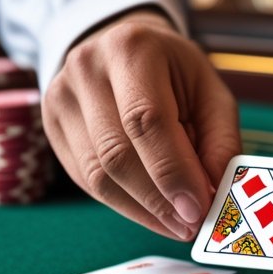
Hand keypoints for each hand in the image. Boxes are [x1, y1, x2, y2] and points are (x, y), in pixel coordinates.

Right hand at [43, 9, 240, 239]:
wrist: (121, 48)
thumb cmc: (174, 73)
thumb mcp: (210, 92)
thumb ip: (220, 141)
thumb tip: (217, 194)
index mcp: (131, 49)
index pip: (146, 120)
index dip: (172, 171)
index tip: (198, 209)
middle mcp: (86, 69)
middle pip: (116, 153)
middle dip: (157, 199)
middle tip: (190, 224)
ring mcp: (60, 98)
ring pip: (96, 174)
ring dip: (141, 209)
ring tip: (175, 224)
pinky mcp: (52, 128)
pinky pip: (85, 180)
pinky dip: (123, 204)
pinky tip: (152, 213)